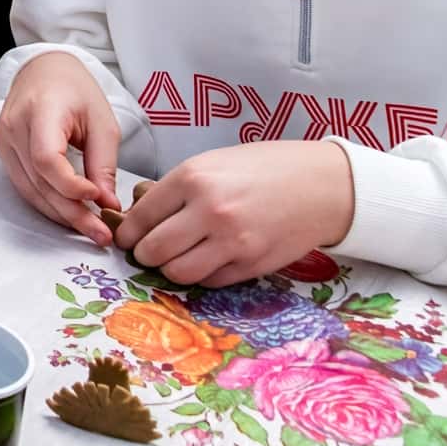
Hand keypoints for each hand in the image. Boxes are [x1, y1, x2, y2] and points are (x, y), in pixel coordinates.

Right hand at [0, 50, 123, 247]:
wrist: (44, 71)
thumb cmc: (76, 91)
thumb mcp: (101, 121)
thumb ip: (103, 163)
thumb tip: (107, 204)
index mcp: (40, 110)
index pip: (46, 158)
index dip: (71, 185)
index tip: (99, 198)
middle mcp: (13, 127)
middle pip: (38, 181)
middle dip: (72, 212)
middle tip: (101, 234)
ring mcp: (3, 140)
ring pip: (29, 190)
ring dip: (61, 214)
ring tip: (90, 230)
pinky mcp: (3, 152)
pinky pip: (24, 186)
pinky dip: (48, 203)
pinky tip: (70, 215)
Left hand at [116, 142, 354, 288]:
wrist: (320, 185)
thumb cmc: (263, 169)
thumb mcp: (212, 163)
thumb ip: (177, 189)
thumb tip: (142, 217)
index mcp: (193, 178)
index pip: (141, 216)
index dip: (128, 232)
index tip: (126, 238)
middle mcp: (209, 211)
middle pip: (154, 250)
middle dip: (144, 254)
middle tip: (146, 251)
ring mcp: (232, 242)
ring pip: (178, 273)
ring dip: (170, 269)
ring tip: (175, 258)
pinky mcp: (251, 266)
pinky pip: (210, 282)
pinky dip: (201, 275)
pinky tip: (206, 260)